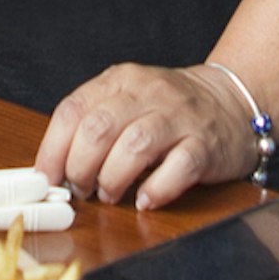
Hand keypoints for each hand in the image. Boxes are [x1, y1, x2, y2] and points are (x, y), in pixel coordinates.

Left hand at [34, 61, 260, 209]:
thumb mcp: (125, 102)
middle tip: (82, 189)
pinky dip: (156, 189)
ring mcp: (180, 117)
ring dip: (112, 179)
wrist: (231, 101)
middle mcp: (149, 93)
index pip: (73, 110)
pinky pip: (177, 168)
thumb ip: (91, 125)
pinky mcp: (206, 144)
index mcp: (120, 81)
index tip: (46, 178)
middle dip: (80, 168)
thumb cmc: (167, 110)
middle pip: (98, 129)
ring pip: (134, 146)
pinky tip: (146, 198)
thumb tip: (51, 168)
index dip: (53, 150)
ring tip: (110, 194)